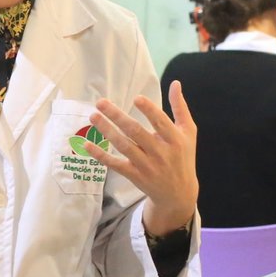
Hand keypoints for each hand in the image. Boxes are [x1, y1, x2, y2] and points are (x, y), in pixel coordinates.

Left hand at [87, 81, 197, 235]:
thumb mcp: (188, 132)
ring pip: (124, 146)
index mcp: (175, 139)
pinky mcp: (134, 175)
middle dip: (117, 116)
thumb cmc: (183, 156)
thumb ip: (180, 108)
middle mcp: (160, 152)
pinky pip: (115, 164)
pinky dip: (101, 155)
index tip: (136, 98)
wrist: (178, 193)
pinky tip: (87, 145)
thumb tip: (175, 83)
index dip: (149, 110)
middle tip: (100, 102)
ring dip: (106, 131)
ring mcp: (146, 165)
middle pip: (136, 132)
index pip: (160, 122)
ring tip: (93, 116)